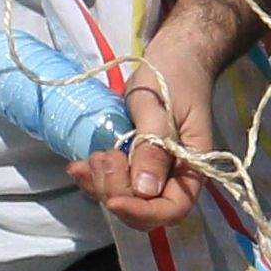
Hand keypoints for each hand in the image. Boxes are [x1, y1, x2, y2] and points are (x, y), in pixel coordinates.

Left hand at [80, 53, 201, 227]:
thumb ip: (153, 148)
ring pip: (123, 198)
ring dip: (100, 184)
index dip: (142, 212)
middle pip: (143, 208)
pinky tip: (78, 164)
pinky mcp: (132, 162)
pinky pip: (111, 182)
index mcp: (191, 168)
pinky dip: (92, 177)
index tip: (113, 199)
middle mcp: (173, 177)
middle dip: (116, 191)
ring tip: (93, 154)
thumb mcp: (160, 109)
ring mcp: (151, 172)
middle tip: (103, 156)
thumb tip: (146, 190)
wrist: (173, 58)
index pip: (172, 209)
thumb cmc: (174, 77)